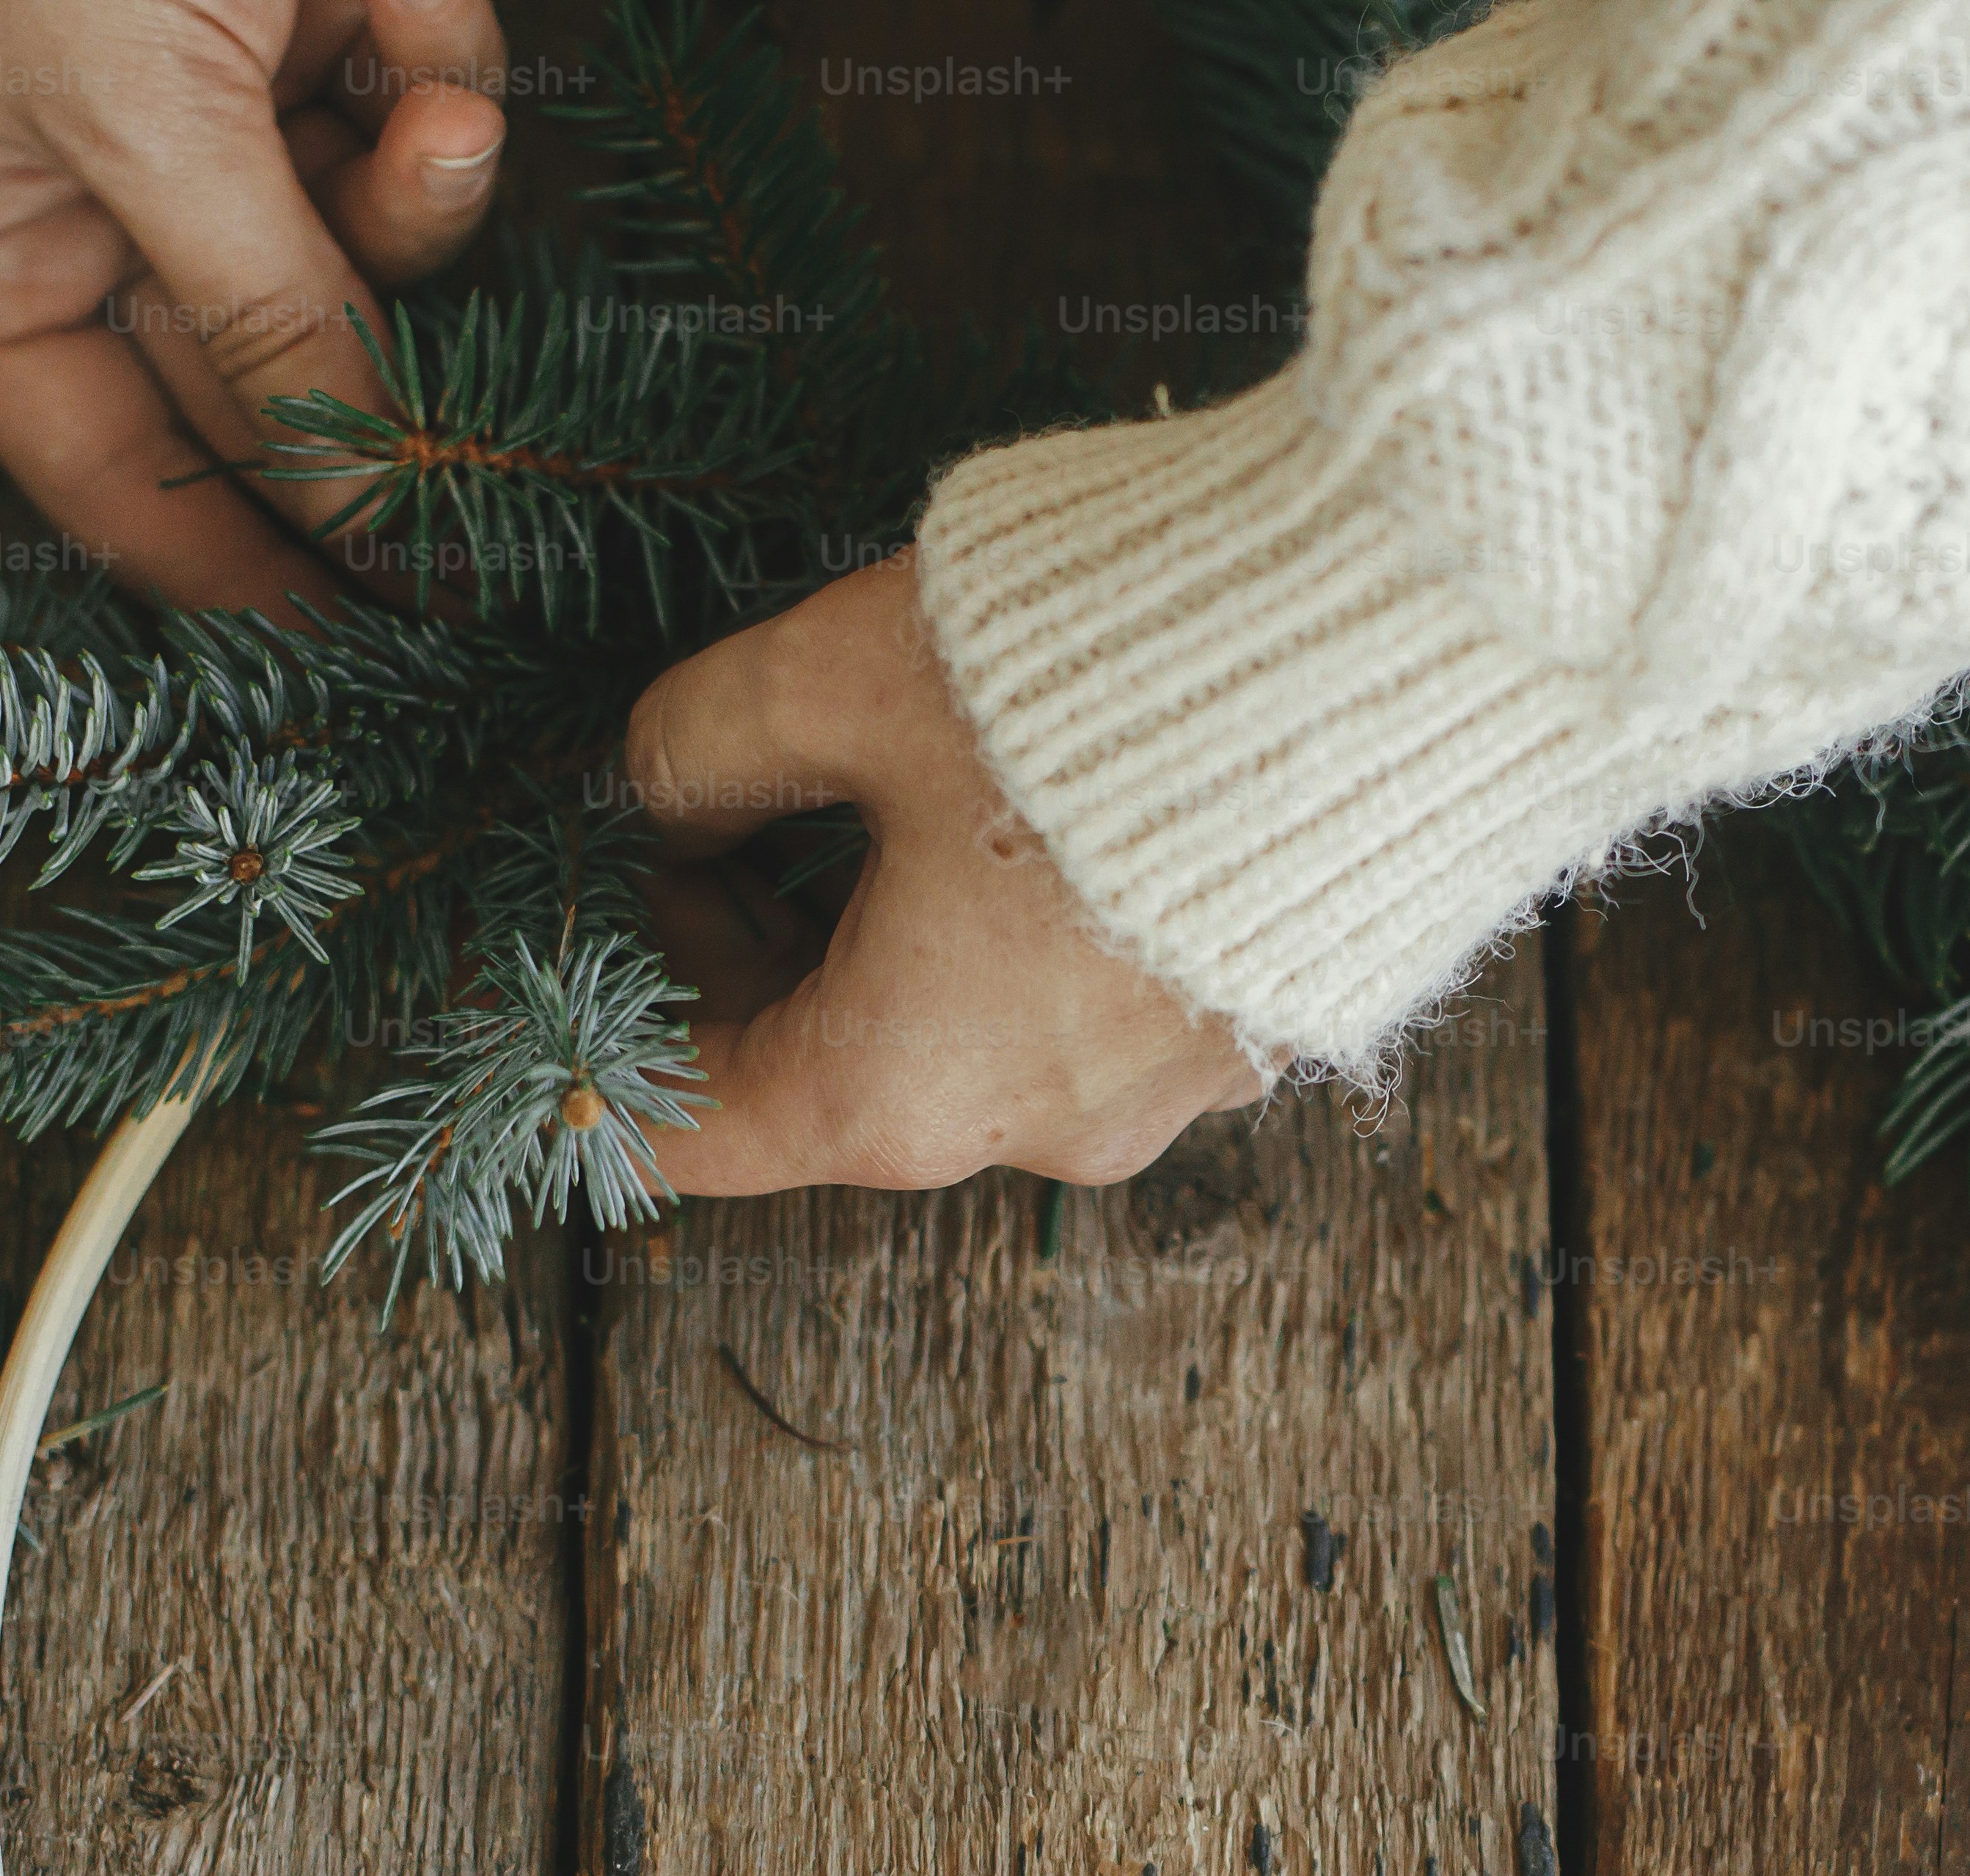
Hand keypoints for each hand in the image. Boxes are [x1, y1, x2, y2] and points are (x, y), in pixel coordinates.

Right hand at [0, 0, 507, 608]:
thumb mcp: (146, 113)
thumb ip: (261, 312)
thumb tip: (363, 503)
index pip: (104, 470)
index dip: (229, 570)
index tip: (350, 658)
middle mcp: (88, 200)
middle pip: (262, 382)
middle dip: (378, 408)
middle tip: (503, 522)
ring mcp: (210, 118)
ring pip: (366, 252)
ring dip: (419, 197)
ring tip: (437, 117)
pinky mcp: (312, 31)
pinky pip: (412, 116)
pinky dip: (430, 58)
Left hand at [624, 560, 1271, 1192]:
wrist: (1399, 648)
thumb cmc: (1094, 683)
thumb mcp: (836, 676)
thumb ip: (701, 741)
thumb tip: (654, 784)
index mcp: (898, 1093)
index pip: (683, 1125)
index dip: (594, 1028)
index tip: (570, 926)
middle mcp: (1031, 1133)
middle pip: (821, 1074)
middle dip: (740, 948)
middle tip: (694, 806)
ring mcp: (1158, 1092)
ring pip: (958, 1032)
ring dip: (878, 921)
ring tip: (853, 770)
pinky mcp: (1250, 1022)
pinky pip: (1086, 996)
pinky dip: (1012, 917)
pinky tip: (1009, 788)